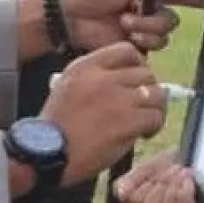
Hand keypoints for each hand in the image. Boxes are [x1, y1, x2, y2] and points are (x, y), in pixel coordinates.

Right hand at [40, 42, 167, 185]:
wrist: (46, 152)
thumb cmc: (55, 125)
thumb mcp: (66, 86)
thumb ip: (92, 77)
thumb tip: (124, 80)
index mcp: (87, 66)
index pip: (127, 50)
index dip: (139, 64)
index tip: (137, 81)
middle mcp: (104, 78)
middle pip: (146, 73)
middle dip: (149, 90)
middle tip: (143, 106)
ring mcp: (117, 99)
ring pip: (156, 94)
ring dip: (155, 109)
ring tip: (146, 122)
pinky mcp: (127, 122)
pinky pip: (155, 117)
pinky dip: (154, 126)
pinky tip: (143, 134)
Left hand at [60, 0, 203, 54]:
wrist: (70, 19)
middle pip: (184, 2)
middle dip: (190, 1)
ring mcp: (148, 21)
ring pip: (168, 25)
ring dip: (149, 23)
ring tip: (126, 19)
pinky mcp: (142, 40)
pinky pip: (158, 42)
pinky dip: (144, 37)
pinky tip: (128, 34)